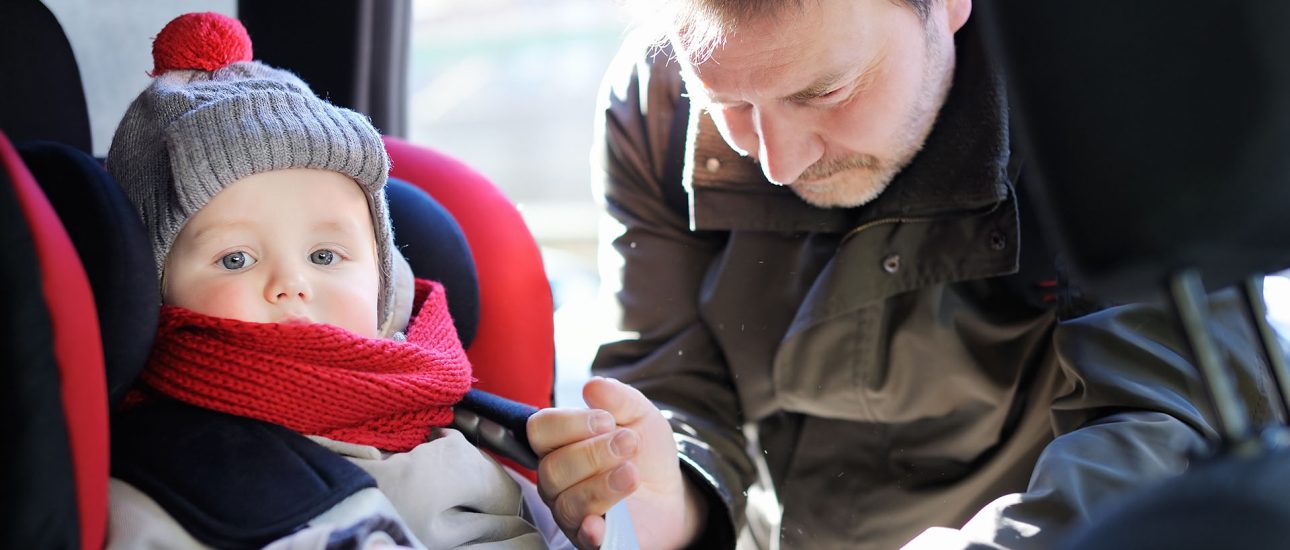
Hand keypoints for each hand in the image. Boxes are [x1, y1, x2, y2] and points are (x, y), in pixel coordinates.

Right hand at [527, 377, 705, 548]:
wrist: (671, 493)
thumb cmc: (645, 453)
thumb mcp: (641, 416)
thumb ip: (620, 399)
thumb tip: (593, 386)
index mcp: (560, 445)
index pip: (540, 430)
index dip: (570, 423)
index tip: (607, 420)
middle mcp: (557, 481)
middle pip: (551, 468)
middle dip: (592, 452)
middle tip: (629, 443)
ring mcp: (571, 513)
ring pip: (566, 501)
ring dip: (601, 484)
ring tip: (632, 473)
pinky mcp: (592, 539)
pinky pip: (581, 538)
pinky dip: (589, 530)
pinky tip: (603, 522)